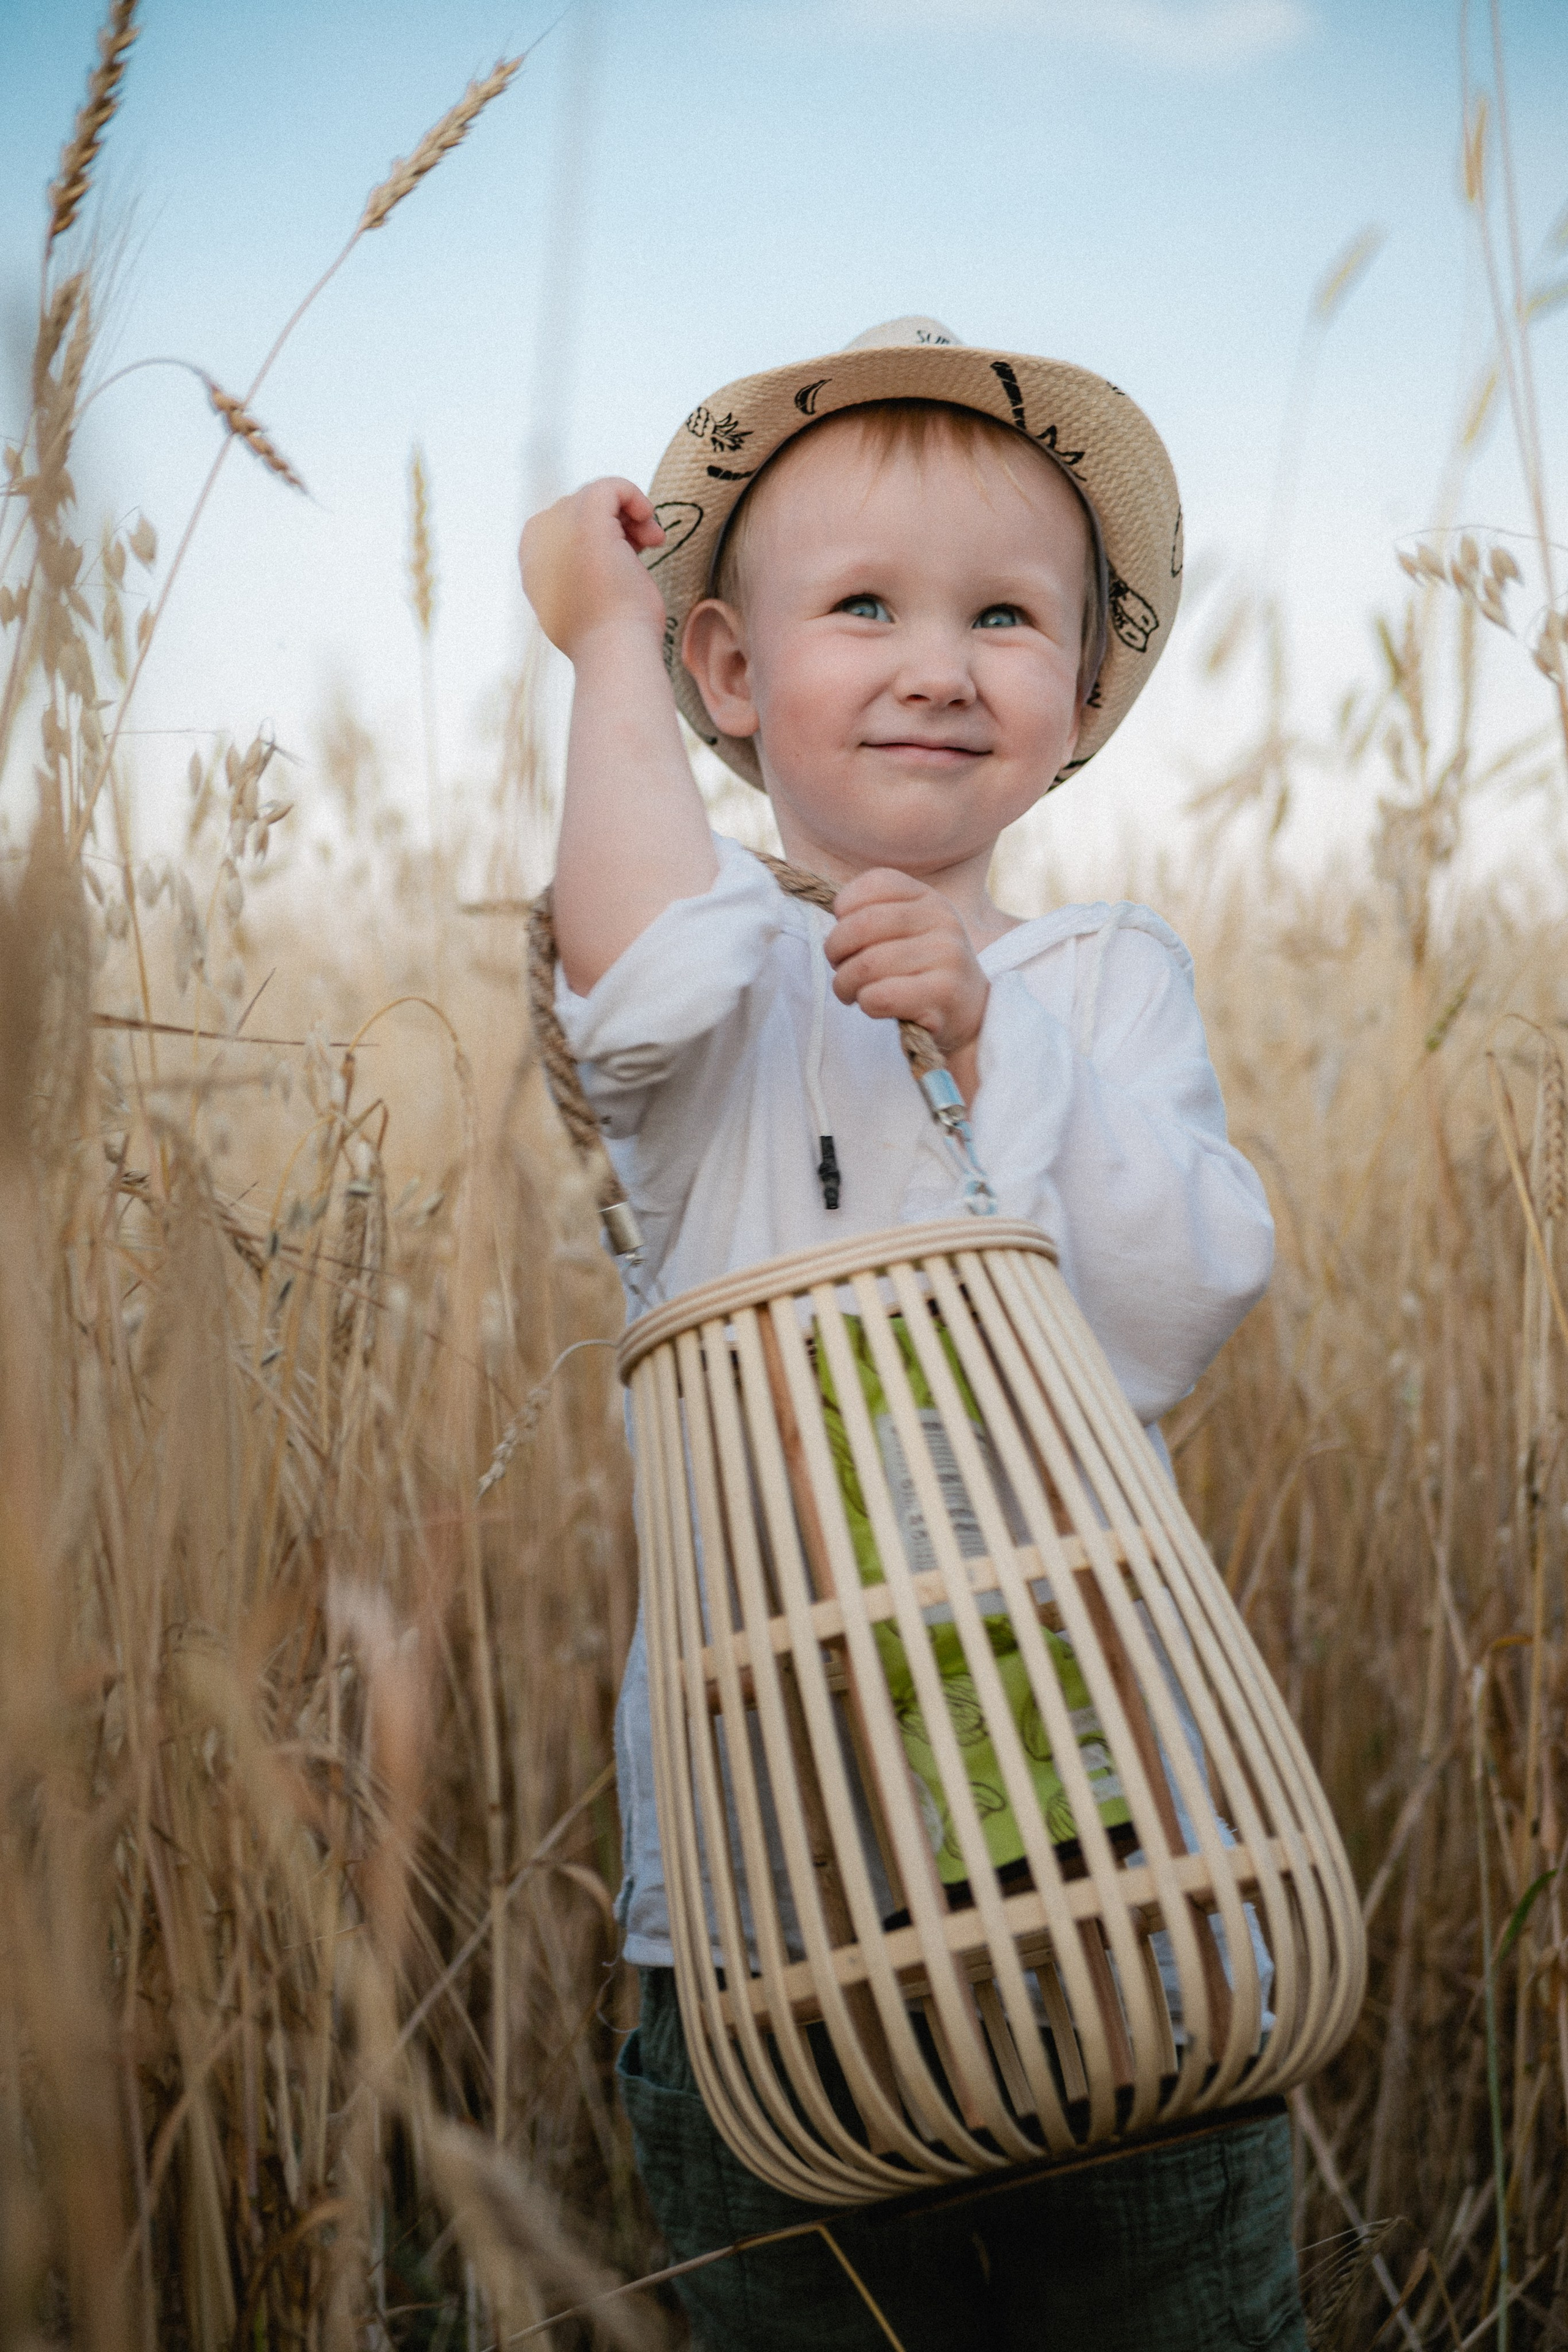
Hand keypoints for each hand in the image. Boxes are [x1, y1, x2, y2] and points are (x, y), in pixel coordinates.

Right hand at [519, 478, 667, 661]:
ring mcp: (560, 526)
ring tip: (651, 544)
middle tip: (642, 550)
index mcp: (532, 561)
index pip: (566, 524)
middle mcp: (538, 540)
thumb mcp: (579, 604)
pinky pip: (612, 486)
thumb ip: (573, 575)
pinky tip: (651, 526)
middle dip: (616, 523)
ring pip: (597, 496)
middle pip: (581, 507)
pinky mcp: (587, 519)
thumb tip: (587, 562)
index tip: (625, 555)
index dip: (600, 533)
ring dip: (629, 516)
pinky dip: (636, 498)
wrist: (613, 654)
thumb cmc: (607, 639)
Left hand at [825, 870, 988, 1091]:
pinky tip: (874, 1006)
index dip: (844, 908)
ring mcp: (947, 955)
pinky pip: (880, 996)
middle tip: (840, 968)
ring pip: (866, 965)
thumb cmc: (922, 971)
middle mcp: (943, 920)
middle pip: (861, 925)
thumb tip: (837, 916)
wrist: (970, 1013)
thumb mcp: (907, 931)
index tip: (845, 933)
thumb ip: (873, 914)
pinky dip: (865, 1004)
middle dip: (836, 950)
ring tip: (852, 992)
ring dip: (845, 984)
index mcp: (930, 898)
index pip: (875, 883)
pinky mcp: (944, 993)